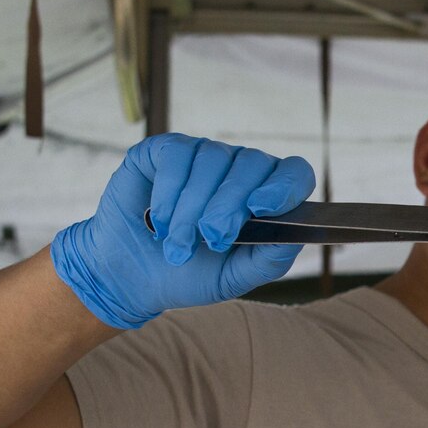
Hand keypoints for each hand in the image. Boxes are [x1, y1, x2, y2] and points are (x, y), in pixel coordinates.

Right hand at [51, 134, 314, 327]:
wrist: (133, 277)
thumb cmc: (191, 274)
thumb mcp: (235, 277)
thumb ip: (269, 259)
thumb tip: (294, 237)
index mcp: (266, 196)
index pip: (294, 173)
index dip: (285, 185)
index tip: (264, 208)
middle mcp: (239, 169)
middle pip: (251, 165)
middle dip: (229, 207)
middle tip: (212, 240)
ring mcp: (204, 155)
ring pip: (212, 161)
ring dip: (193, 210)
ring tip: (178, 246)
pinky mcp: (167, 150)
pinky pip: (178, 156)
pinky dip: (168, 192)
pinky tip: (158, 222)